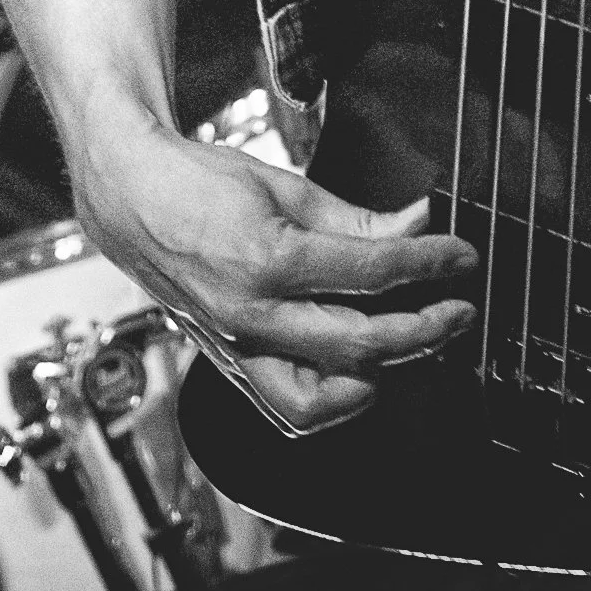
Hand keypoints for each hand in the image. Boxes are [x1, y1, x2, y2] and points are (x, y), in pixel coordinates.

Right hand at [80, 121, 476, 435]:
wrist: (131, 199)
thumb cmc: (198, 183)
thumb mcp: (283, 184)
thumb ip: (354, 216)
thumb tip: (415, 222)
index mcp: (266, 259)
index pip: (371, 271)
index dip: (428, 262)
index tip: (459, 256)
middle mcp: (250, 315)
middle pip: (360, 343)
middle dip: (423, 329)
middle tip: (457, 311)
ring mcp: (236, 348)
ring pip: (323, 399)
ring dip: (378, 376)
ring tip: (412, 345)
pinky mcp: (228, 364)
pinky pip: (286, 407)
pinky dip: (331, 400)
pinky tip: (359, 372)